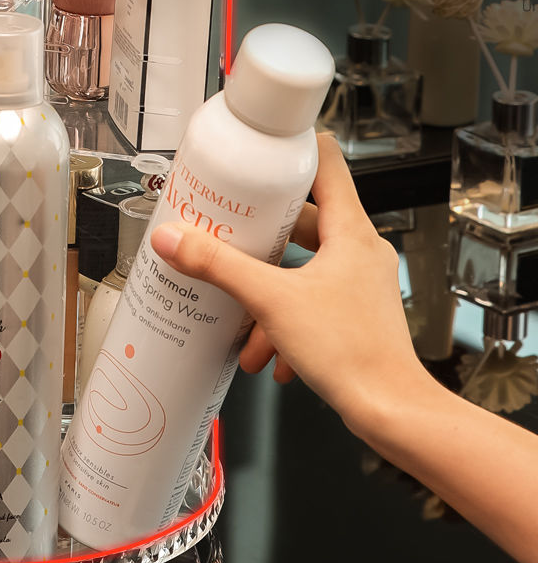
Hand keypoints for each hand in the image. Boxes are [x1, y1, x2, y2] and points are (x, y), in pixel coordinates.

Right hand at [150, 134, 434, 433]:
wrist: (389, 410)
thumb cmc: (352, 351)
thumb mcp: (270, 299)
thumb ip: (218, 266)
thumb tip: (174, 239)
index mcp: (350, 230)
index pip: (325, 164)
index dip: (292, 152)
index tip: (258, 155)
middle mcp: (358, 250)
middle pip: (302, 221)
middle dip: (261, 239)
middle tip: (229, 233)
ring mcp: (357, 283)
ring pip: (300, 270)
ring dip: (267, 294)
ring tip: (242, 321)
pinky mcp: (352, 313)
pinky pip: (309, 302)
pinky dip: (282, 321)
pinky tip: (265, 352)